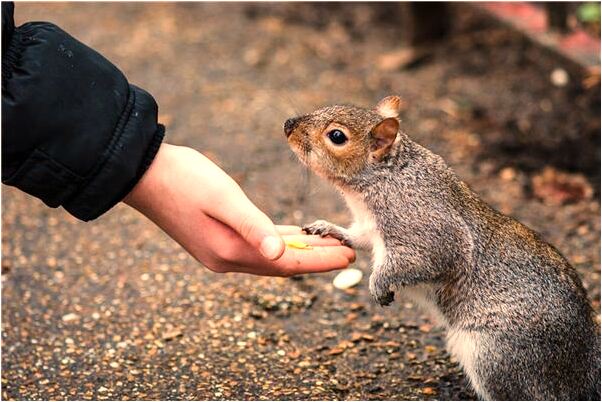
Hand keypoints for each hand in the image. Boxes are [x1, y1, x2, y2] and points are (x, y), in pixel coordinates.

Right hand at [123, 143, 355, 276]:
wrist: (141, 173)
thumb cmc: (182, 179)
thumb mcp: (221, 197)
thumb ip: (253, 226)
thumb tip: (280, 255)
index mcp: (230, 250)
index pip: (286, 263)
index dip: (318, 261)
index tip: (347, 256)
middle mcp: (226, 257)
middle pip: (282, 263)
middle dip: (315, 258)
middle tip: (347, 252)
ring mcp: (219, 249)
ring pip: (271, 255)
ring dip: (300, 251)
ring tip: (327, 245)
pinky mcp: (215, 238)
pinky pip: (257, 245)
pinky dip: (279, 242)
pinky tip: (292, 238)